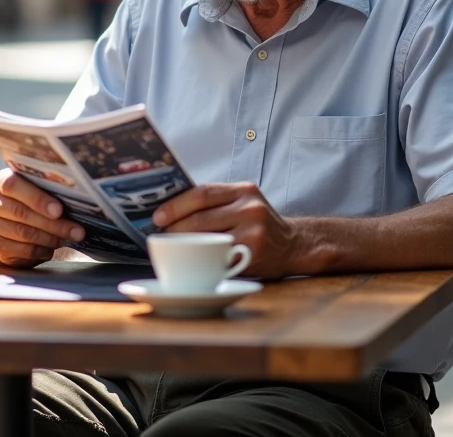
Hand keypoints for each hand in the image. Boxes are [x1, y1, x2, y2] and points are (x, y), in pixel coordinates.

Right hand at [0, 168, 85, 267]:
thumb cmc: (23, 197)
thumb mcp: (29, 186)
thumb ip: (43, 188)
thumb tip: (75, 199)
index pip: (13, 186)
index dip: (37, 199)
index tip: (59, 210)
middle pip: (21, 213)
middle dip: (53, 224)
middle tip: (76, 231)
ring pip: (23, 234)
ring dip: (50, 238)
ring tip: (68, 238)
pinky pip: (20, 250)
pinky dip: (40, 251)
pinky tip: (52, 248)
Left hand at [152, 183, 302, 278]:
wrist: (295, 245)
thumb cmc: (260, 224)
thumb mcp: (244, 202)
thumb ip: (216, 203)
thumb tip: (171, 209)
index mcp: (244, 190)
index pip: (202, 193)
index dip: (176, 205)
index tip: (158, 216)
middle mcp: (250, 208)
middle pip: (201, 217)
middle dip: (175, 229)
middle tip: (161, 236)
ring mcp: (253, 232)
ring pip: (207, 239)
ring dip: (185, 246)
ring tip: (174, 249)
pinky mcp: (253, 254)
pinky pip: (219, 258)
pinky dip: (203, 261)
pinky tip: (195, 262)